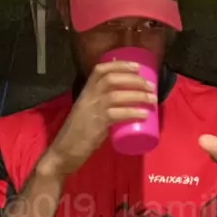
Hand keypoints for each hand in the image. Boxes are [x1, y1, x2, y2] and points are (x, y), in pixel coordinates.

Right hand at [38, 60, 156, 176]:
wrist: (63, 152)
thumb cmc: (77, 134)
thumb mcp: (87, 113)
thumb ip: (101, 106)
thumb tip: (123, 103)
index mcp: (85, 92)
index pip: (100, 70)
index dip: (120, 65)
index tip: (137, 66)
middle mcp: (88, 97)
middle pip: (112, 79)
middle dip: (134, 79)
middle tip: (150, 85)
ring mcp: (92, 110)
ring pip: (117, 95)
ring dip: (138, 95)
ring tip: (153, 99)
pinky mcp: (96, 124)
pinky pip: (117, 114)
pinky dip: (132, 113)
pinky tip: (144, 115)